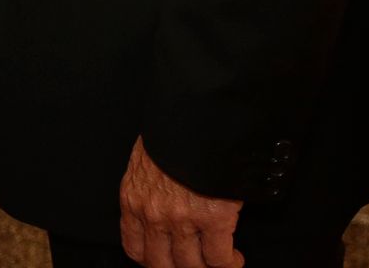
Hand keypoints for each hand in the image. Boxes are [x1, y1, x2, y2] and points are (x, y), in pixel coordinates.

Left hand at [118, 137, 243, 267]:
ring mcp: (182, 219)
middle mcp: (153, 214)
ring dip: (206, 266)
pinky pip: (219, 259)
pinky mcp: (212, 220)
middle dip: (178, 267)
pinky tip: (234, 257)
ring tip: (218, 261)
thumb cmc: (173, 132)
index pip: (134, 247)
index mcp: (133, 197)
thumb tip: (160, 204)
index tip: (165, 259)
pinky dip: (229, 263)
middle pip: (161, 264)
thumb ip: (148, 187)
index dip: (151, 259)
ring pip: (192, 265)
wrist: (198, 115)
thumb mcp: (147, 159)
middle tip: (194, 263)